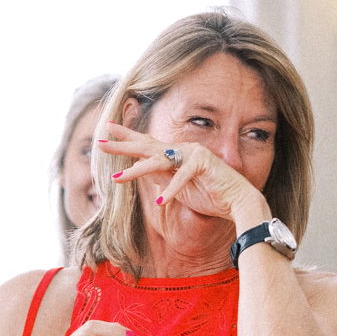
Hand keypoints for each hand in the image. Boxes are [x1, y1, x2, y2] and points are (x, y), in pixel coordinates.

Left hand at [99, 121, 269, 250]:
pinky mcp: (204, 165)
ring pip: (159, 161)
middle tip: (100, 142)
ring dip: (136, 171)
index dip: (127, 138)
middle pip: (147, 145)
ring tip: (116, 178)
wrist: (237, 202)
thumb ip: (160, 177)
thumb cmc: (209, 195)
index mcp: (176, 154)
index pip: (147, 144)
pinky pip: (181, 177)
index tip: (106, 133)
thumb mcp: (176, 189)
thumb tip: (140, 170)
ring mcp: (194, 154)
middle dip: (122, 144)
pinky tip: (160, 201)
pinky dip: (171, 189)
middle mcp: (182, 149)